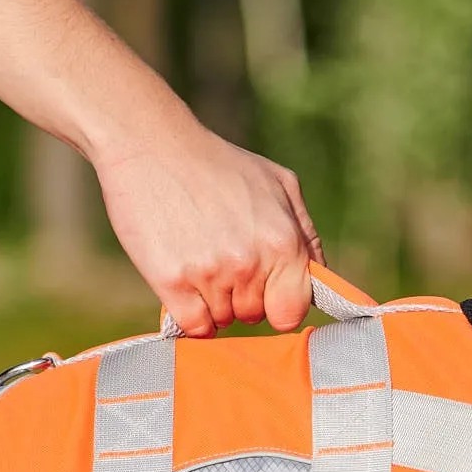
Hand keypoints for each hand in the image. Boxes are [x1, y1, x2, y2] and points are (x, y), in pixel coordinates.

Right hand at [94, 119, 322, 337]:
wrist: (150, 144)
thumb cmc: (218, 164)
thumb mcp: (279, 183)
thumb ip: (306, 235)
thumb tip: (320, 280)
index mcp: (283, 243)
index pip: (292, 311)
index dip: (278, 303)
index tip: (264, 288)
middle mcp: (250, 263)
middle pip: (253, 316)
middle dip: (242, 296)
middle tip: (221, 255)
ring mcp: (210, 274)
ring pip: (221, 320)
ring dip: (212, 300)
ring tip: (198, 255)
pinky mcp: (171, 281)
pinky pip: (193, 326)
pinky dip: (189, 314)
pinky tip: (183, 280)